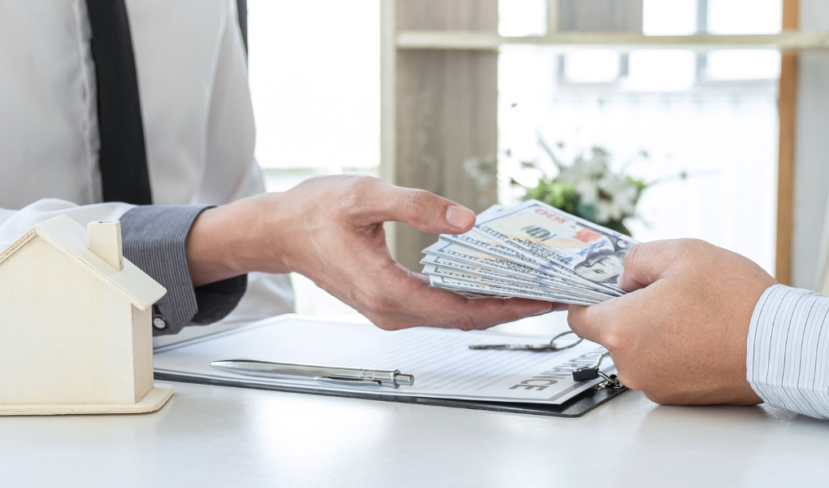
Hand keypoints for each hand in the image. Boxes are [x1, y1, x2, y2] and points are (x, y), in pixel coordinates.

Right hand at [186, 175, 554, 329]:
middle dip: (509, 311)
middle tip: (550, 296)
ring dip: (491, 308)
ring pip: (451, 318)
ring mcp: (389, 311)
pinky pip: (438, 309)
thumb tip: (466, 221)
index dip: (504, 309)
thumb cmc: (314, 213)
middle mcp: (390, 310)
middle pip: (462, 320)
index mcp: (386, 290)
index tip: (539, 301)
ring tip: (530, 292)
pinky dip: (469, 302)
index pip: (459, 310)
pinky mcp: (388, 303)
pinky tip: (490, 287)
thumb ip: (418, 207)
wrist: (278, 231)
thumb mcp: (366, 195)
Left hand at [567, 239, 775, 404]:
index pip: (578, 317)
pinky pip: (665, 367)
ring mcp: (655, 385)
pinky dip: (677, 352)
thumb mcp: (682, 253)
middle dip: (633, 312)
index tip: (605, 288)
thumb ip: (638, 258)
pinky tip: (706, 335)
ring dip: (658, 332)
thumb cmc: (736, 302)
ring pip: (641, 350)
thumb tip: (625, 274)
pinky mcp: (680, 398)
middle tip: (670, 293)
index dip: (590, 297)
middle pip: (613, 333)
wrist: (784, 347)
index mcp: (621, 329)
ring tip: (696, 314)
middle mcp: (632, 365)